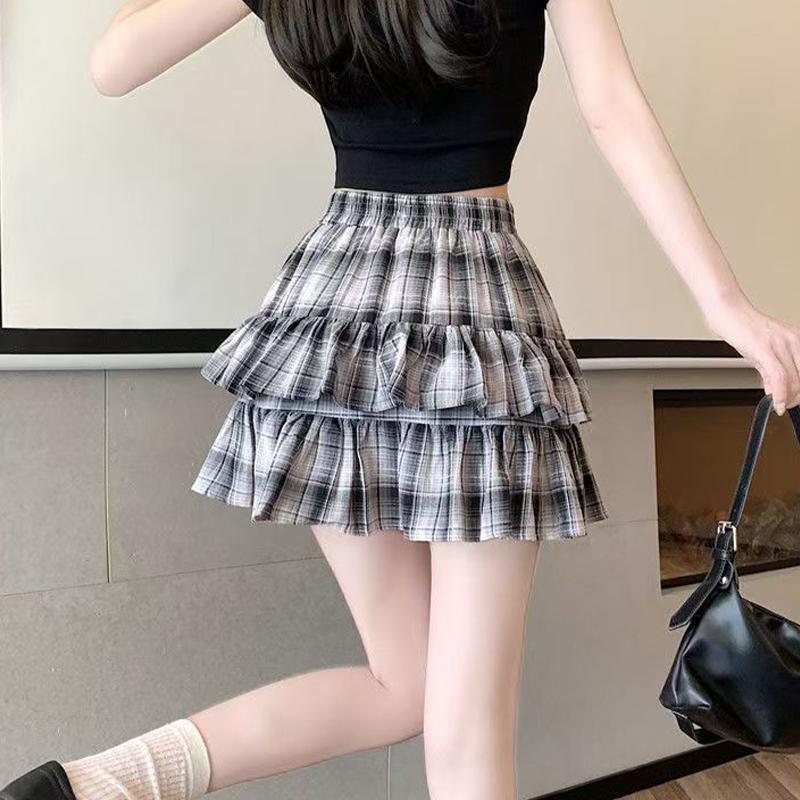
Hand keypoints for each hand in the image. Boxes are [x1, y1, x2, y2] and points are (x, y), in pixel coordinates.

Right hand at [703, 295, 799, 414]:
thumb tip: (775, 391)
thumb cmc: (742, 327)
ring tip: (780, 405)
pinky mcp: (766, 349)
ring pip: (795, 380)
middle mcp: (793, 341)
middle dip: (796, 396)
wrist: (727, 311)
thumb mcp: (761, 351)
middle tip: (786, 405)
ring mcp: (780, 345)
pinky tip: (776, 402)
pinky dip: (780, 394)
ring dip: (788, 398)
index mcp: (796, 340)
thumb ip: (770, 372)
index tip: (793, 400)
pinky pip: (779, 377)